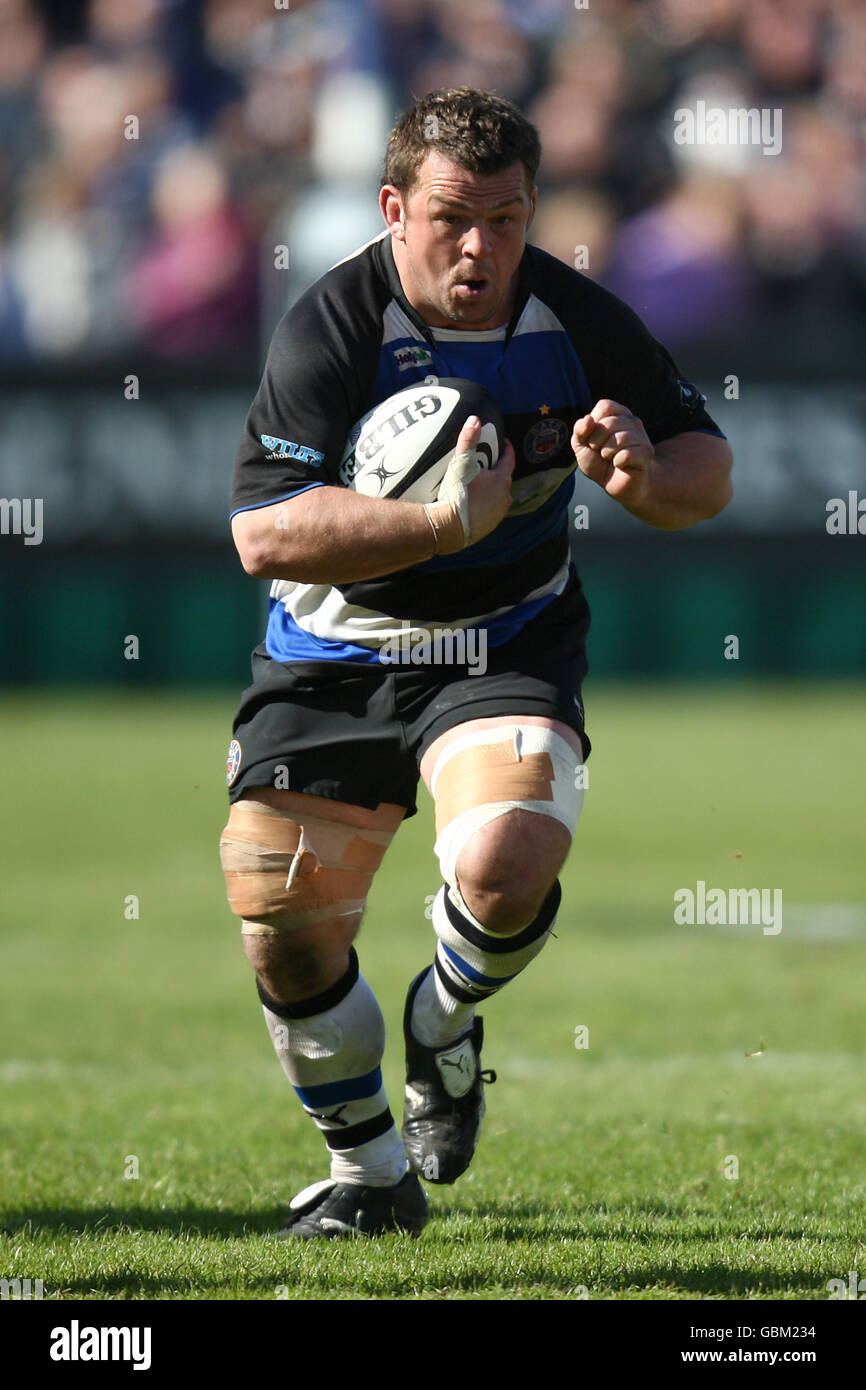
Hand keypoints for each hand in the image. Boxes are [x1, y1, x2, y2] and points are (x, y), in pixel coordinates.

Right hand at [425, 415, 513, 553]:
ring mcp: (498, 514)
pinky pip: (489, 511)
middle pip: (503, 478)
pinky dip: (484, 505)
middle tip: (484, 463)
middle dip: (496, 469)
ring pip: (498, 496)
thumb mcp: (461, 464)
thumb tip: (475, 419)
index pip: (509, 459)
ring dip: (490, 489)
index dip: (507, 449)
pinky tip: (472, 503)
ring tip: (477, 484)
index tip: (504, 442)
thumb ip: (468, 440)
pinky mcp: (489, 526)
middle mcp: (505, 497)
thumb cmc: (457, 495)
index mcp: (502, 480)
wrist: (448, 528)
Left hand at [572, 399, 653, 506]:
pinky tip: (619, 464)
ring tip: (610, 458)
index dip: (594, 425)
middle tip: (602, 453)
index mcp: (617, 413)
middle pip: (610, 423)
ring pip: (619, 439)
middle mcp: (632, 420)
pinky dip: (617, 461)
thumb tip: (588, 419)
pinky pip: (627, 454)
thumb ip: (580, 430)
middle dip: (597, 441)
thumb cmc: (598, 461)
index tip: (594, 438)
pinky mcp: (646, 452)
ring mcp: (641, 436)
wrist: (613, 483)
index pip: (605, 406)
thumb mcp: (581, 445)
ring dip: (607, 453)